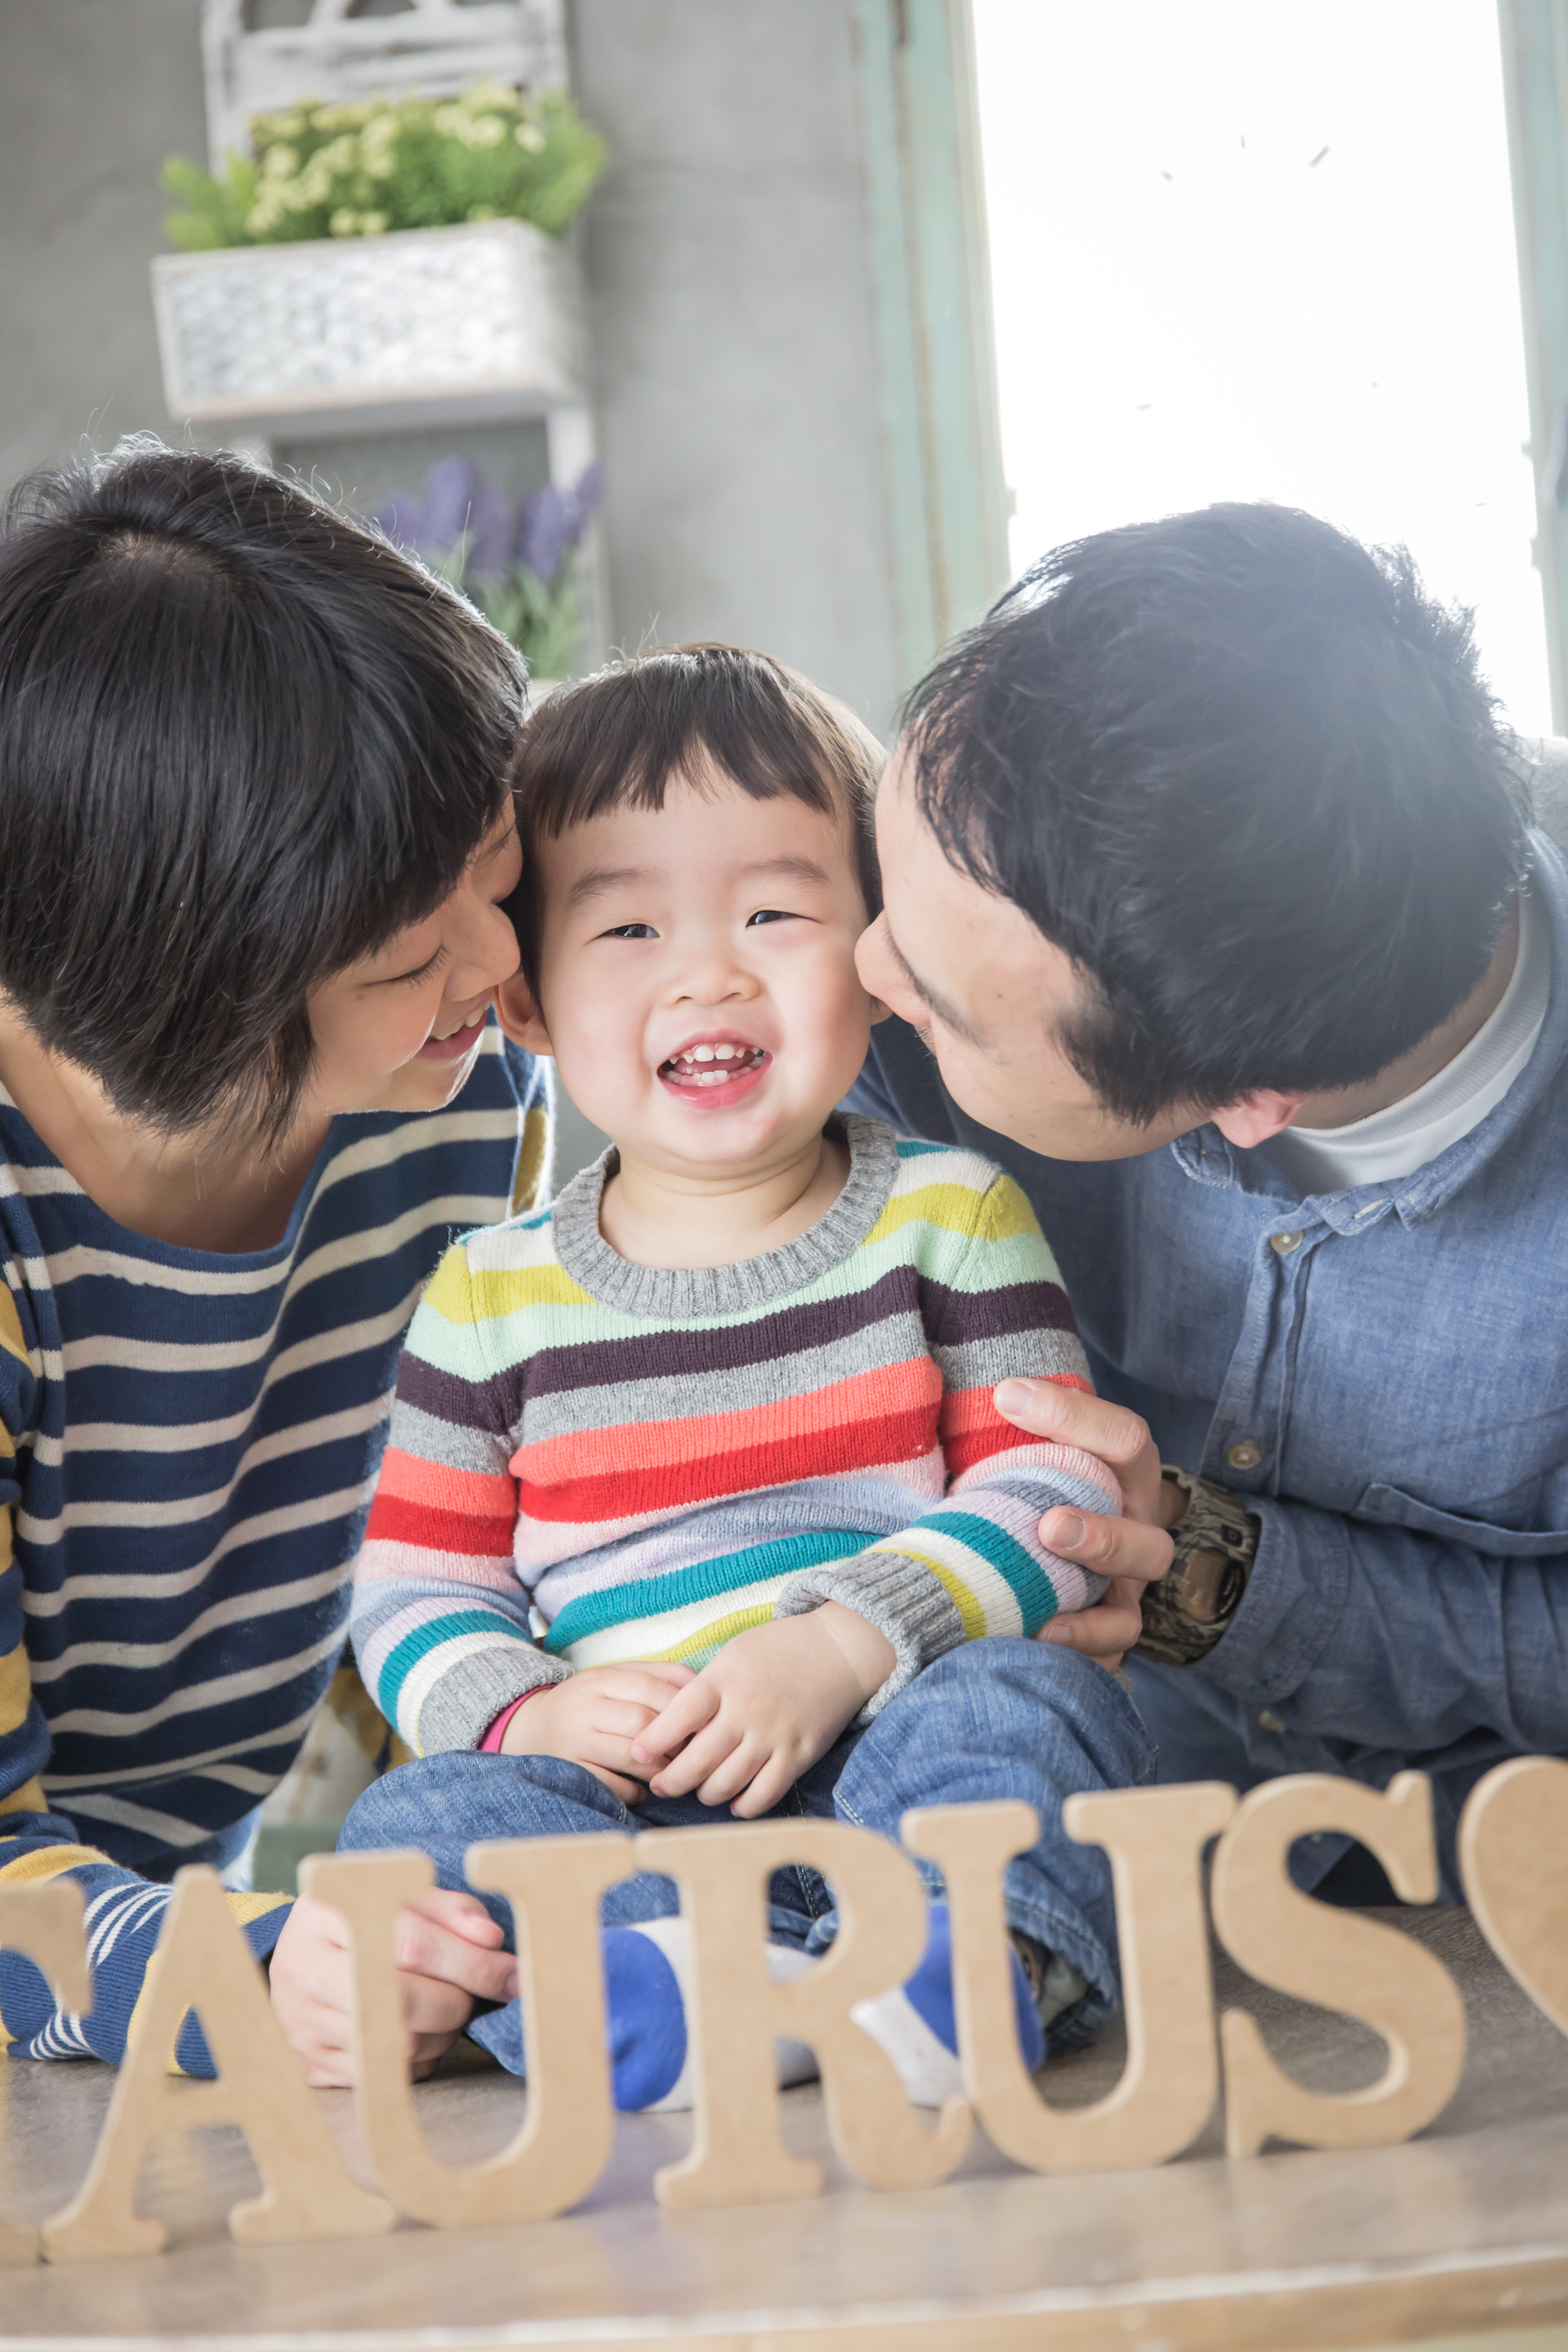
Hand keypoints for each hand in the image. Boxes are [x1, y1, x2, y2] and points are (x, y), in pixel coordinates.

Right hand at [270, 1884, 517, 2088]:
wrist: (300, 1957)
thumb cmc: (366, 1920)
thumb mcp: (403, 1897)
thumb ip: (450, 1911)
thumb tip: (490, 1941)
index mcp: (326, 1913)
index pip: (411, 1942)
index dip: (471, 1961)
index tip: (511, 1972)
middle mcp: (303, 1970)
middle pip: (406, 2002)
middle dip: (459, 2001)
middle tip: (473, 1993)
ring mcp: (301, 2024)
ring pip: (402, 2046)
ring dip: (443, 2032)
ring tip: (443, 2006)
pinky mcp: (310, 2067)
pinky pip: (388, 2076)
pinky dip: (419, 2058)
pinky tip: (418, 2030)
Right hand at [503, 1662, 696, 1802]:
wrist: (530, 1726)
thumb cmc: (588, 1701)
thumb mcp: (615, 1677)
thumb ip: (657, 1674)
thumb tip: (701, 1681)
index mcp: (600, 1679)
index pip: (649, 1688)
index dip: (681, 1707)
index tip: (703, 1722)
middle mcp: (584, 1708)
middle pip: (642, 1722)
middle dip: (674, 1741)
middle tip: (692, 1752)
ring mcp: (574, 1741)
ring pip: (630, 1756)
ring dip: (660, 1768)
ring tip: (673, 1772)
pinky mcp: (569, 1771)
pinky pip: (611, 1785)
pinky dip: (635, 1791)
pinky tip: (644, 1788)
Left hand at [630, 1605, 896, 1817]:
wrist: (838, 1651)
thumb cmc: (778, 1650)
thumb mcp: (733, 1655)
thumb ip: (704, 1689)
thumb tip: (669, 1726)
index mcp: (725, 1680)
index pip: (679, 1717)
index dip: (654, 1740)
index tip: (636, 1752)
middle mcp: (747, 1711)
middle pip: (698, 1761)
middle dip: (671, 1780)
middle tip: (660, 1785)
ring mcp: (774, 1736)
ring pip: (726, 1784)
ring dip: (705, 1794)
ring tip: (699, 1789)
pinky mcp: (799, 1755)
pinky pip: (763, 1795)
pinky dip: (743, 1805)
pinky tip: (735, 1800)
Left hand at [993, 1378, 1179, 1671]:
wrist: (1043, 1542)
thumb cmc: (1029, 1482)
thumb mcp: (1029, 1447)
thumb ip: (1010, 1423)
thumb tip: (970, 1387)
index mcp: (1123, 1478)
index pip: (1125, 1438)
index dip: (1073, 1415)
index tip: (1005, 1395)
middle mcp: (1132, 1537)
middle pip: (1147, 1542)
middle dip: (1102, 1537)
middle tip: (1049, 1526)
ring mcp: (1120, 1594)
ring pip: (1128, 1614)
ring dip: (1088, 1616)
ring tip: (1039, 1615)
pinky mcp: (1101, 1637)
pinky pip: (1102, 1661)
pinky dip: (1073, 1656)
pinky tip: (1034, 1641)